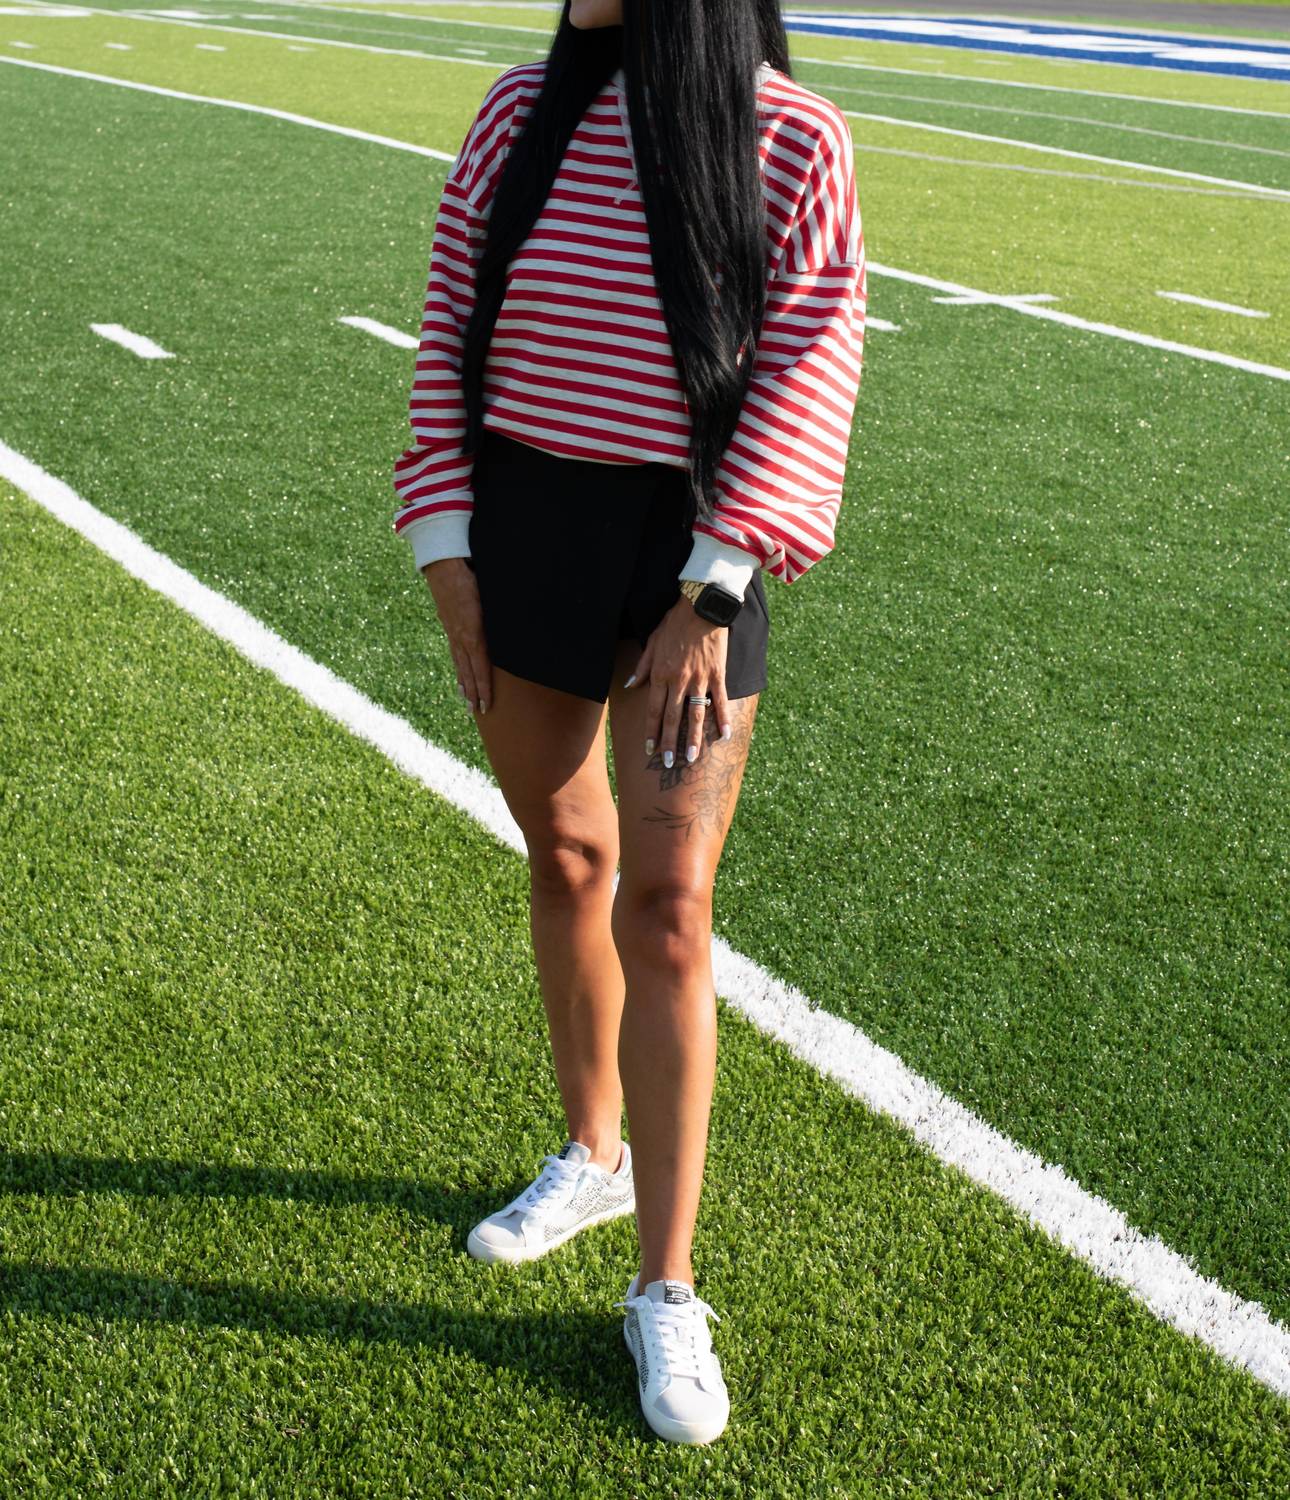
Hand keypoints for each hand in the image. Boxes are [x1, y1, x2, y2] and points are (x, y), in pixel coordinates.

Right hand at [421, 557, 491, 713]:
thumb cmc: (472, 577)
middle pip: (469, 671)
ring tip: (467, 702)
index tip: (488, 704)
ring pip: (460, 665)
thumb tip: (520, 626)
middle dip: (474, 693)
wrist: (444, 566)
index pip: (481, 667)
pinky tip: (459, 676)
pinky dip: (458, 668)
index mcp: (475, 632)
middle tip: (478, 712)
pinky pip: (454, 653)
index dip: (484, 687)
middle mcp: (462, 637)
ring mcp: (453, 632)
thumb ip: (504, 615)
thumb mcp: (493, 597)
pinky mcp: (449, 626)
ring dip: (464, 685)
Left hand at [624, 595, 733, 765]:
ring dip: (693, 739)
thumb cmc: (674, 623)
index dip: (652, 731)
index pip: (654, 709)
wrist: (701, 606)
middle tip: (668, 764)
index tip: (649, 749)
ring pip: (695, 715)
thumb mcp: (652, 642)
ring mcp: (700, 679)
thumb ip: (642, 667)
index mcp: (661, 674)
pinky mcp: (717, 674)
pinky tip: (725, 736)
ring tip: (692, 759)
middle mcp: (679, 680)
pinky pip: (721, 701)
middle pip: (672, 718)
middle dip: (669, 742)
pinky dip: (723, 718)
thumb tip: (630, 685)